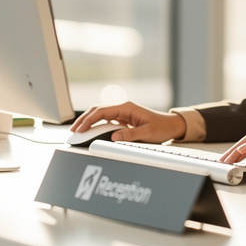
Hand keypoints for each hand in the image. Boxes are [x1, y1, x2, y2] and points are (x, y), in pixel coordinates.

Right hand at [70, 101, 185, 143]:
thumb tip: (114, 137)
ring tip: (78, 132)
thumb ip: (130, 135)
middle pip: (97, 111)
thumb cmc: (162, 127)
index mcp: (127, 108)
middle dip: (84, 120)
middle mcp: (123, 109)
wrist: (173, 126)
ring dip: (89, 123)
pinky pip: (107, 122)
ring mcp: (123, 114)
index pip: (102, 111)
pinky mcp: (124, 121)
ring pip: (101, 116)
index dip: (89, 120)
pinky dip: (97, 126)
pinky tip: (91, 133)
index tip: (80, 129)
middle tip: (73, 130)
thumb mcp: (147, 132)